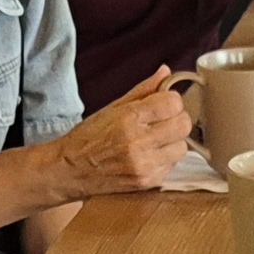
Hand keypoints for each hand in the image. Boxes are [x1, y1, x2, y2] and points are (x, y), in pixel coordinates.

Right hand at [45, 66, 190, 196]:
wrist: (70, 170)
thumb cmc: (89, 137)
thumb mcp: (112, 108)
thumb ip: (143, 90)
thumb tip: (166, 72)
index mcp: (128, 118)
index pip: (173, 103)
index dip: (171, 101)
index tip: (164, 104)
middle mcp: (138, 142)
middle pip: (183, 125)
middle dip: (177, 120)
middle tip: (163, 122)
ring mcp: (144, 165)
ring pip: (182, 147)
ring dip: (173, 142)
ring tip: (155, 141)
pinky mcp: (147, 181)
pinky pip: (173, 165)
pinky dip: (166, 159)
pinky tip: (149, 155)